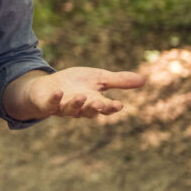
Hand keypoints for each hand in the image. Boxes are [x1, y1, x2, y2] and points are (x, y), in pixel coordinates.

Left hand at [5, 67, 145, 120]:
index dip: (111, 107)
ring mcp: (63, 107)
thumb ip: (118, 81)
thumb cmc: (75, 83)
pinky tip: (58, 93)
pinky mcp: (47, 104)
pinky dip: (55, 100)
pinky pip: (51, 105)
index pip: (105, 107)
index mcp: (94, 102)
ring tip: (82, 96)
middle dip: (94, 108)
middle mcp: (79, 107)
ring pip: (71, 110)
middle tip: (100, 104)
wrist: (47, 86)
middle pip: (89, 111)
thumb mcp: (98, 78)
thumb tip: (143, 80)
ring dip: (76, 104)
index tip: (119, 105)